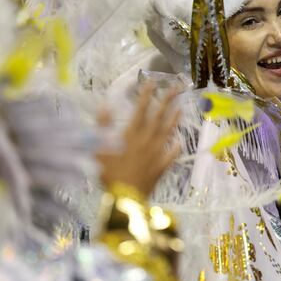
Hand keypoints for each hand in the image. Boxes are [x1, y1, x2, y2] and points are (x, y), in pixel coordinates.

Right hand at [95, 83, 181, 198]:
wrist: (125, 198)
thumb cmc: (109, 173)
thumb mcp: (99, 148)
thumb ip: (102, 126)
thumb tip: (104, 105)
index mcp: (131, 135)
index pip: (141, 109)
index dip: (146, 95)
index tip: (153, 82)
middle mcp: (146, 141)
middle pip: (158, 117)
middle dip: (167, 101)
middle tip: (176, 88)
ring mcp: (156, 154)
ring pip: (167, 133)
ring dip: (174, 120)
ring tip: (181, 108)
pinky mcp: (160, 168)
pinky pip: (170, 155)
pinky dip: (175, 148)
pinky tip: (180, 142)